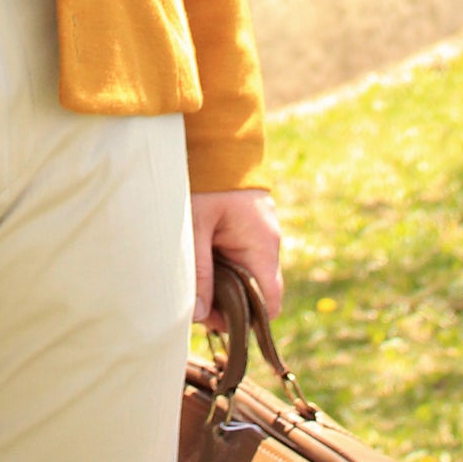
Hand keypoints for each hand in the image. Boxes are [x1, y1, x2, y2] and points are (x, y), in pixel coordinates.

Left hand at [190, 188, 283, 330]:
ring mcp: (260, 235)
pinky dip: (222, 266)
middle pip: (256, 295)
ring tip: (193, 275)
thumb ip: (198, 272)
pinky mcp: (249, 228)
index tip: (211, 319)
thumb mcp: (195, 227)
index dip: (245, 322)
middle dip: (226, 305)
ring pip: (246, 278)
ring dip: (222, 285)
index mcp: (262, 247)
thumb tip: (199, 316)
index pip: (269, 305)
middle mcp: (268, 244)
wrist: (216, 139)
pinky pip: (240, 259)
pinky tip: (200, 259)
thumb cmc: (207, 181)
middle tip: (193, 299)